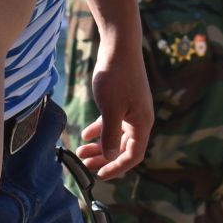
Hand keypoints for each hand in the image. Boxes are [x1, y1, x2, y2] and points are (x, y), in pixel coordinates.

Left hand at [77, 43, 152, 179]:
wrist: (119, 47)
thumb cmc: (116, 77)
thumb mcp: (110, 109)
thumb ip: (109, 135)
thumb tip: (108, 157)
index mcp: (142, 124)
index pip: (133, 155)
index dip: (117, 167)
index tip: (99, 175)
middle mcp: (139, 120)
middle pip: (123, 148)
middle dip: (104, 158)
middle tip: (84, 166)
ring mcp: (131, 110)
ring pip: (115, 136)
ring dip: (99, 146)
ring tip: (80, 152)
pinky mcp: (123, 101)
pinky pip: (112, 122)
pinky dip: (99, 130)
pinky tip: (85, 135)